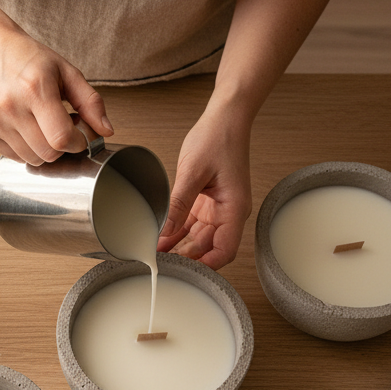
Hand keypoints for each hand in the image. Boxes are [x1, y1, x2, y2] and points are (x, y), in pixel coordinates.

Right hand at [0, 27, 112, 164]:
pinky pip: (14, 157)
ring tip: (44, 126)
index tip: (80, 133)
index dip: (78, 142)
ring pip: (31, 159)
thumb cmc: (29, 59)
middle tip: (62, 127)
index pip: (61, 138)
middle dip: (63, 147)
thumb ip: (90, 102)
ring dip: (44, 150)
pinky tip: (27, 128)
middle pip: (47, 154)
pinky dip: (26, 149)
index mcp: (35, 89)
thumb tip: (106, 130)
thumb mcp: (67, 71)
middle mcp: (11, 106)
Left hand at [158, 107, 251, 269]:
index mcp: (234, 208)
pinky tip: (160, 238)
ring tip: (156, 253)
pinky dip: (177, 232)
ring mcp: (218, 208)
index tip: (183, 271)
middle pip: (209, 248)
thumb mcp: (193, 172)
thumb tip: (165, 231)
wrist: (225, 117)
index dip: (206, 265)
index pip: (224, 251)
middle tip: (160, 263)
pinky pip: (192, 223)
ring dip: (179, 246)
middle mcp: (228, 212)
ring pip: (198, 238)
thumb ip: (178, 203)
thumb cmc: (219, 138)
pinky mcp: (207, 201)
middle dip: (186, 258)